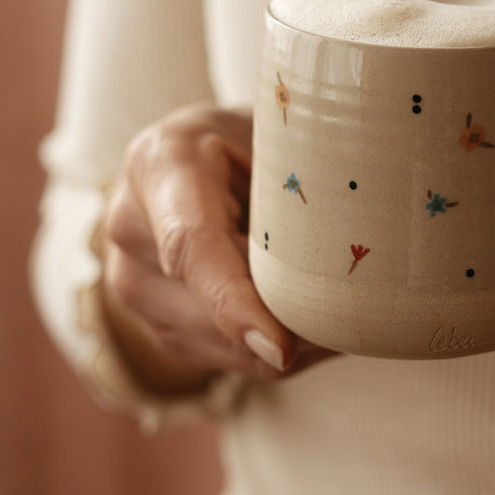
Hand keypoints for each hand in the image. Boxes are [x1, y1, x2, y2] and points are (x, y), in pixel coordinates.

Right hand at [100, 103, 334, 391]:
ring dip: (290, 348)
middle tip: (360, 325)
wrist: (203, 154)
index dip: (235, 304)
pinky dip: (283, 352)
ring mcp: (138, 285)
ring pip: (224, 348)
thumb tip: (362, 238)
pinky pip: (232, 360)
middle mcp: (131, 232)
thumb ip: (302, 178)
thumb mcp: (282, 134)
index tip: (282, 348)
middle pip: (208, 312)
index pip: (191, 248)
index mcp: (160, 167)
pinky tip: (320, 327)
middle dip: (287, 331)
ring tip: (347, 317)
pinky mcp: (163, 324)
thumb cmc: (255, 137)